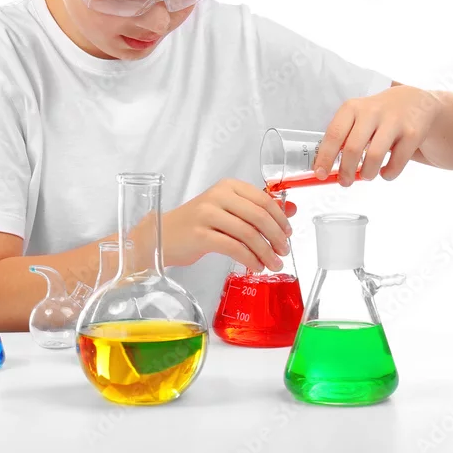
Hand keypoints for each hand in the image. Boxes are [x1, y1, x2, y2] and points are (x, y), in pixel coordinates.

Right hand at [162, 179, 294, 272]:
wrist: (162, 234)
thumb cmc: (197, 223)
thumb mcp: (227, 210)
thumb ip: (256, 208)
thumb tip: (290, 209)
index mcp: (227, 186)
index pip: (263, 199)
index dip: (280, 218)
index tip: (288, 233)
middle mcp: (217, 196)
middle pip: (258, 216)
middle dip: (276, 237)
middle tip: (284, 252)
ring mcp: (207, 215)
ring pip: (248, 233)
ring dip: (266, 252)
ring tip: (273, 264)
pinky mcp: (200, 235)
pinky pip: (234, 248)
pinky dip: (249, 259)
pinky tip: (255, 266)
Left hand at [315, 84, 439, 185]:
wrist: (416, 102)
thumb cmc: (378, 115)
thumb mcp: (358, 116)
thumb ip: (343, 136)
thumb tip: (325, 167)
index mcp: (352, 108)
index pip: (334, 134)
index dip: (325, 157)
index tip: (319, 173)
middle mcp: (372, 112)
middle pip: (353, 148)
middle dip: (346, 170)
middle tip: (344, 182)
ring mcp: (394, 121)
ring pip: (374, 156)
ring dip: (367, 173)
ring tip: (366, 176)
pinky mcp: (413, 133)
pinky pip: (397, 162)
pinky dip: (388, 173)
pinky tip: (384, 172)